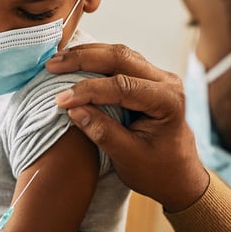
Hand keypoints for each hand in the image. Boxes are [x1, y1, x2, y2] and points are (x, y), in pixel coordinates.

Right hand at [45, 44, 210, 211]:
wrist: (178, 177)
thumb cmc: (157, 172)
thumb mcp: (128, 157)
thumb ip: (102, 132)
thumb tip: (73, 110)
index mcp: (168, 101)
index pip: (123, 86)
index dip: (88, 90)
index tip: (60, 100)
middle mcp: (167, 82)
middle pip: (121, 58)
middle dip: (83, 59)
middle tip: (51, 65)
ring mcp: (159, 77)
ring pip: (119, 54)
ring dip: (86, 55)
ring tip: (57, 61)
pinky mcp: (147, 79)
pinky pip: (120, 61)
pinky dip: (94, 60)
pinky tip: (73, 62)